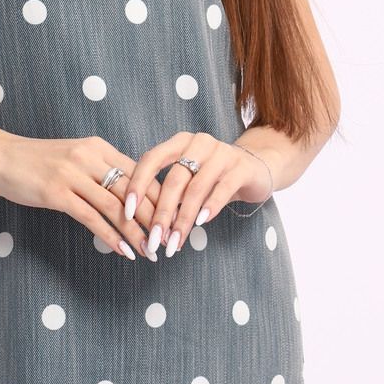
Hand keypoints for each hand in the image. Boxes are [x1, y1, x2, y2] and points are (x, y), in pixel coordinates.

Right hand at [0, 133, 163, 260]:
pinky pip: (91, 218)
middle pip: (133, 190)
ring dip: (136, 232)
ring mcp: (72, 175)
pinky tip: (123, 251)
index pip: (140, 173)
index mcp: (99, 147)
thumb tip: (129, 193)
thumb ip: (100, 170)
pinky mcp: (56, 193)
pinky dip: (111, 236)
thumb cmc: (37, 161)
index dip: (161, 197)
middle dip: (155, 218)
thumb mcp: (75, 158)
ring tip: (151, 251)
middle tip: (169, 240)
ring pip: (115, 207)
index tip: (174, 217)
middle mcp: (89, 157)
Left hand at [124, 130, 272, 258]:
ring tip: (175, 242)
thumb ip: (168, 193)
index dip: (138, 185)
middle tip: (154, 239)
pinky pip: (222, 189)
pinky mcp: (241, 168)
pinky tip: (200, 224)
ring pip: (196, 188)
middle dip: (162, 213)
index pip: (151, 159)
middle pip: (174, 180)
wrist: (255, 168)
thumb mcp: (188, 179)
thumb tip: (141, 224)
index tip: (128, 213)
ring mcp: (222, 153)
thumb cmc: (212, 177)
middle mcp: (199, 143)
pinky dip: (209, 207)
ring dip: (183, 219)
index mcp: (179, 142)